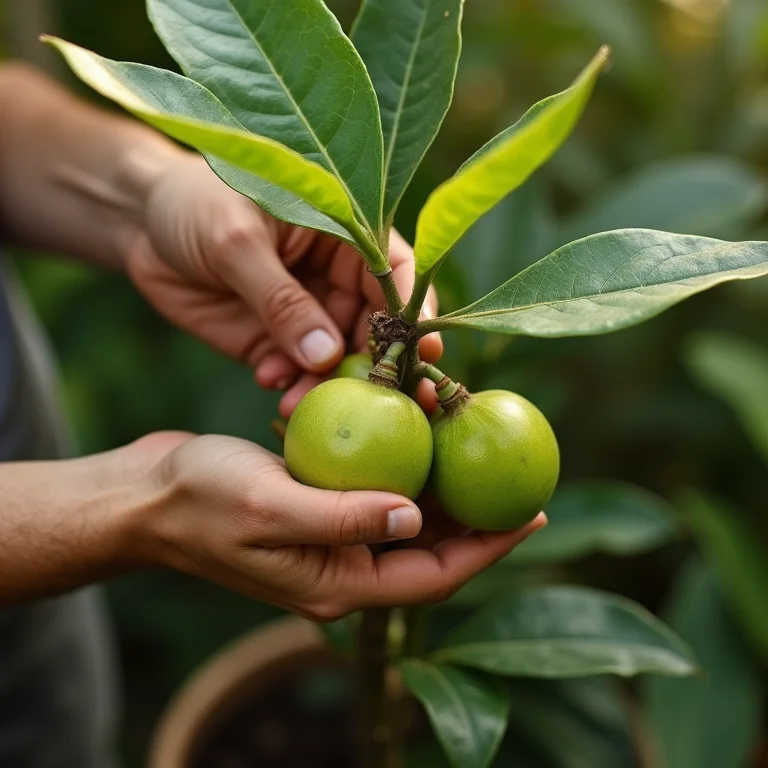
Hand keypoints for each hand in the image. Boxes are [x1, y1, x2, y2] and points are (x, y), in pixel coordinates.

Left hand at [125, 155, 441, 416]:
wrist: (139, 223)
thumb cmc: (195, 203)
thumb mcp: (236, 241)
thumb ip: (280, 298)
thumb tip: (326, 355)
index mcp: (343, 234)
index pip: (394, 273)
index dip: (413, 310)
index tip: (424, 349)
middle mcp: (334, 279)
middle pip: (373, 328)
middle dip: (370, 365)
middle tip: (363, 399)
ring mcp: (305, 315)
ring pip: (335, 360)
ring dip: (327, 385)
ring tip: (300, 401)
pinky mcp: (273, 342)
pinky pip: (294, 372)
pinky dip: (289, 384)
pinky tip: (271, 382)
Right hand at [129, 432, 545, 618]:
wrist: (147, 494)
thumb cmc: (199, 501)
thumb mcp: (270, 505)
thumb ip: (343, 518)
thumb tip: (417, 519)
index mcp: (338, 582)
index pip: (433, 574)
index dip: (489, 547)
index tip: (535, 514)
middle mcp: (341, 565)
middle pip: (429, 546)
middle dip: (472, 511)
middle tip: (513, 470)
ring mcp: (329, 536)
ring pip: (404, 513)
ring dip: (436, 477)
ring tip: (469, 436)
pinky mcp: (316, 505)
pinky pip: (373, 488)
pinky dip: (398, 461)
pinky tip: (414, 427)